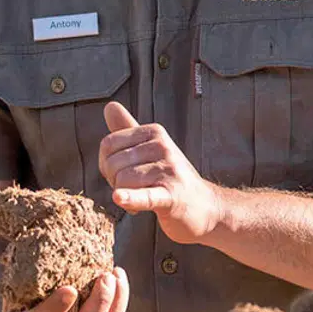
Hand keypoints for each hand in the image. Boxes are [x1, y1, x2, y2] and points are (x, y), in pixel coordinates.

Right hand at [0, 267, 128, 311]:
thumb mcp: (15, 302)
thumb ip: (27, 281)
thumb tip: (41, 238)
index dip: (57, 306)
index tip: (70, 288)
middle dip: (100, 300)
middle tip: (105, 275)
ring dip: (116, 300)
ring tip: (116, 274)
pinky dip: (120, 305)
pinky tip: (120, 283)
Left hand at [100, 102, 223, 244]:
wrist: (205, 206)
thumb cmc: (171, 177)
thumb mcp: (152, 149)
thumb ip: (128, 128)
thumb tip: (110, 106)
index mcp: (155, 132)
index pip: (108, 144)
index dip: (108, 164)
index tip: (126, 174)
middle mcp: (162, 147)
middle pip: (113, 164)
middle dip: (116, 182)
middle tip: (136, 189)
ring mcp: (169, 170)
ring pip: (122, 182)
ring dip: (126, 199)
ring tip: (144, 199)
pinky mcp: (171, 195)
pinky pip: (145, 195)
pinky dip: (131, 198)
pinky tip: (120, 198)